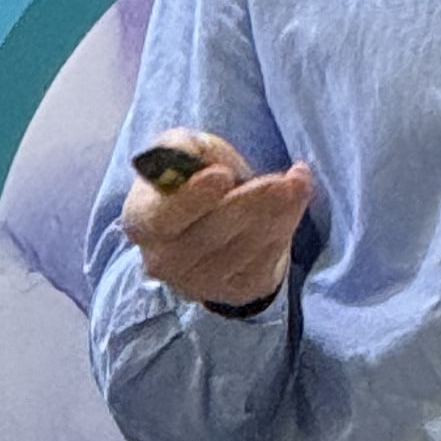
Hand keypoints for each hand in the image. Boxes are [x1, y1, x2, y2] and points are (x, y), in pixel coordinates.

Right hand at [121, 132, 315, 312]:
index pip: (162, 217)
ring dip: (280, 212)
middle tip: (285, 180)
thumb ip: (188, 149)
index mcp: (143, 221)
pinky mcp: (234, 291)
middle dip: (253, 202)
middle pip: (212, 234)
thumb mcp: (183, 152)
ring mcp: (200, 282)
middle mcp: (165, 260)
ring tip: (298, 181)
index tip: (222, 176)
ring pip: (246, 248)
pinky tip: (294, 203)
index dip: (192, 198)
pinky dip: (286, 227)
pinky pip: (266, 260)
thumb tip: (209, 160)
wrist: (209, 225)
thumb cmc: (192, 181)